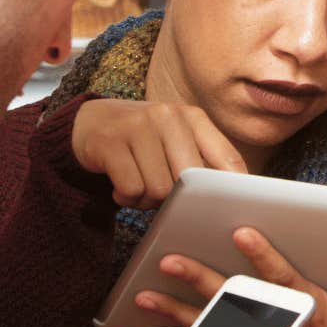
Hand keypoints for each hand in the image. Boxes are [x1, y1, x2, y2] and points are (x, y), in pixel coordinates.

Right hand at [71, 97, 246, 207]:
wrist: (90, 121)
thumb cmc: (142, 140)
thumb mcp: (175, 140)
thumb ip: (201, 160)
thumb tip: (229, 198)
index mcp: (192, 117)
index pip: (226, 157)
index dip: (234, 188)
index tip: (236, 210)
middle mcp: (168, 116)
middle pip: (190, 180)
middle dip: (177, 198)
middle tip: (160, 195)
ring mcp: (137, 125)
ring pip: (160, 189)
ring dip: (147, 200)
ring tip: (137, 187)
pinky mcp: (110, 141)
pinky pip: (131, 189)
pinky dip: (126, 198)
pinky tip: (120, 187)